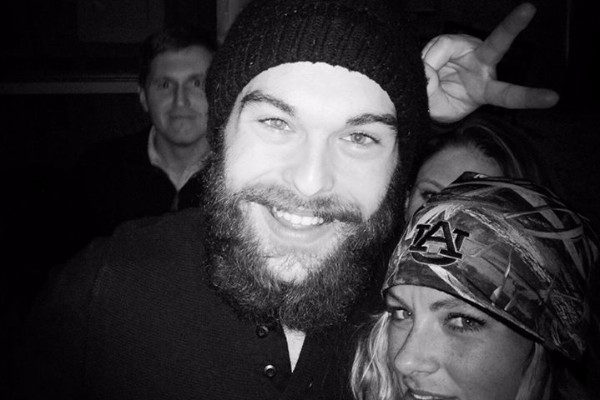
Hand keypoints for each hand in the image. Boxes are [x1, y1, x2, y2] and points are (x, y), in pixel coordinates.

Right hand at [423, 2, 558, 122]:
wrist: (426, 95)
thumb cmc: (439, 104)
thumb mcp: (437, 108)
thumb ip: (433, 94)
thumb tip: (427, 71)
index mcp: (485, 90)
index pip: (509, 94)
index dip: (529, 97)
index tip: (553, 98)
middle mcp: (482, 65)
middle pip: (499, 43)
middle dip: (512, 26)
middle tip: (529, 9)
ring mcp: (467, 50)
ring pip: (446, 47)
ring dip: (430, 63)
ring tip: (426, 77)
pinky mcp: (450, 42)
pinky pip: (436, 46)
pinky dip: (425, 59)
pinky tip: (424, 66)